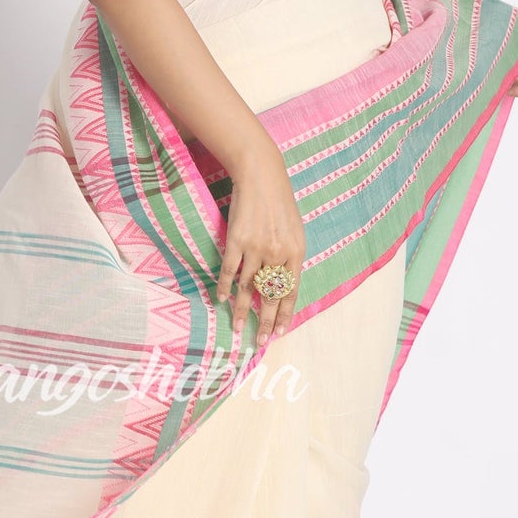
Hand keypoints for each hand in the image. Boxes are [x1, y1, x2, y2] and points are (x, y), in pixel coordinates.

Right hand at [215, 132, 305, 348]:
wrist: (262, 177)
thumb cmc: (279, 204)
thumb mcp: (294, 232)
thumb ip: (289, 258)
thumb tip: (282, 285)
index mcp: (296, 253)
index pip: (290, 292)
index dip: (284, 314)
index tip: (279, 332)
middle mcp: (277, 254)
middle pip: (270, 295)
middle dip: (265, 321)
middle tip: (260, 340)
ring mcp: (256, 248)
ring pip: (248, 288)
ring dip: (242, 310)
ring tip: (238, 328)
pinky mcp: (237, 241)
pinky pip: (229, 271)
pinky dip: (224, 287)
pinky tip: (221, 299)